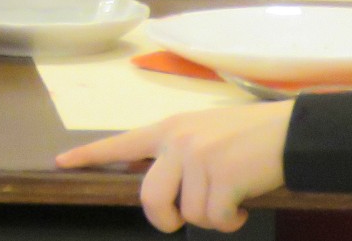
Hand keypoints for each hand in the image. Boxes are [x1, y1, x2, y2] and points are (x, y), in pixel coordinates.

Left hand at [55, 102, 291, 232]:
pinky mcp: (222, 177)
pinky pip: (216, 219)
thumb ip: (177, 155)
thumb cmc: (249, 137)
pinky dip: (232, 221)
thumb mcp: (203, 133)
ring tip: (230, 201)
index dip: (89, 155)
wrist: (290, 131)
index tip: (60, 162)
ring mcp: (198, 158)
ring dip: (213, 219)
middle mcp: (177, 141)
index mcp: (168, 129)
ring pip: (189, 214)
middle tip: (180, 221)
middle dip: (165, 221)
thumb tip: (164, 189)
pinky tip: (244, 205)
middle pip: (150, 199)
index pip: (121, 142)